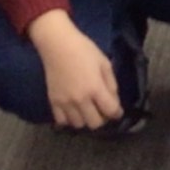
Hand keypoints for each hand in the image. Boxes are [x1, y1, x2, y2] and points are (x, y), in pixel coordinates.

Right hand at [29, 11, 124, 127]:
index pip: (110, 111)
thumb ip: (111, 84)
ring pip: (79, 125)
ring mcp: (65, 103)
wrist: (58, 45)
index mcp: (95, 88)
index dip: (117, 113)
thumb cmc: (84, 50)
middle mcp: (80, 99)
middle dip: (102, 118)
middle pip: (95, 123)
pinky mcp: (53, 102)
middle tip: (102, 109)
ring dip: (86, 119)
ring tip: (87, 110)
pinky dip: (69, 119)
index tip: (117, 111)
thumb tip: (114, 101)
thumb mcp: (104, 63)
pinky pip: (62, 121)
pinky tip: (73, 110)